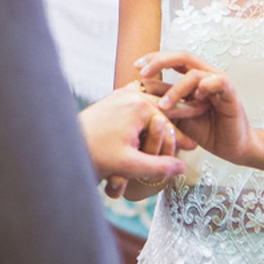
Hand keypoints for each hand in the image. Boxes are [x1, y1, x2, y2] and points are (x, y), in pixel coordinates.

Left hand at [77, 81, 190, 197]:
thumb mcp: (129, 165)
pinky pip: (138, 96)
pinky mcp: (112, 98)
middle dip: (181, 111)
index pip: (170, 121)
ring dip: (167, 104)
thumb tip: (183, 169)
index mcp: (140, 107)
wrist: (62, 146)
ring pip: (152, 96)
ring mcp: (120, 94)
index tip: (197, 146)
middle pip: (164, 104)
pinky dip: (150, 102)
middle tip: (200, 115)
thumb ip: (159, 167)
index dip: (183, 136)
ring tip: (183, 109)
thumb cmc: (94, 155)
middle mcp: (131, 95)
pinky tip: (156, 109)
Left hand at [135, 51, 257, 166]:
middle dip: (160, 61)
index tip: (136, 67)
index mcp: (194, 78)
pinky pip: (217, 81)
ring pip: (194, 73)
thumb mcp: (177, 117)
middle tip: (143, 72)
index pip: (173, 60)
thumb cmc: (206, 131)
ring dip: (176, 89)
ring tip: (164, 106)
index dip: (154, 59)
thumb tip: (137, 98)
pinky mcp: (231, 93)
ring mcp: (219, 82)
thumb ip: (163, 106)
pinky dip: (205, 86)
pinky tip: (196, 98)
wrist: (232, 147)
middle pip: (182, 57)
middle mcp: (206, 75)